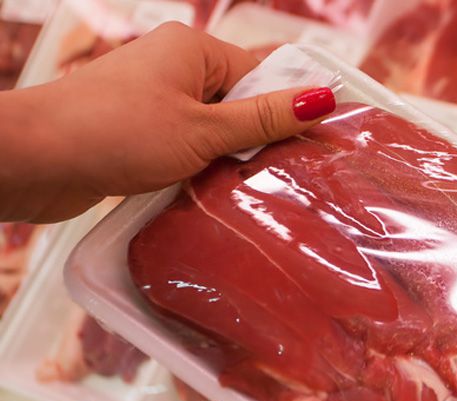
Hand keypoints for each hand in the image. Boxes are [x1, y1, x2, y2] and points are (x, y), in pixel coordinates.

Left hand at [0, 23, 335, 221]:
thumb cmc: (114, 134)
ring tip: (242, 190)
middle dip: (256, 141)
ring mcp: (153, 100)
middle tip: (279, 177)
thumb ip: (264, 119)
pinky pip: (187, 147)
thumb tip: (322, 97)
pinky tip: (208, 193)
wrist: (33, 161)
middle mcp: (174, 67)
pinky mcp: (138, 132)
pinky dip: (200, 169)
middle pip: (239, 103)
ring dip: (227, 161)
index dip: (287, 110)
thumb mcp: (203, 131)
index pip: (262, 75)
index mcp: (194, 49)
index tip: (314, 146)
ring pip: (214, 131)